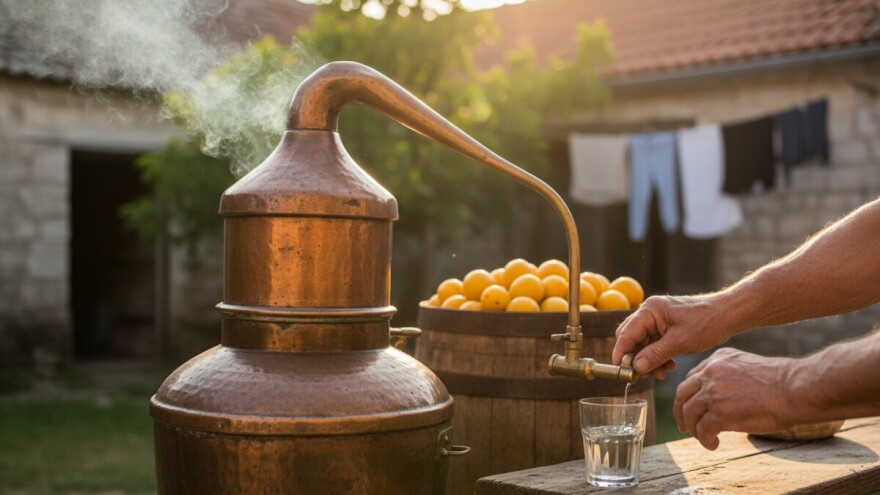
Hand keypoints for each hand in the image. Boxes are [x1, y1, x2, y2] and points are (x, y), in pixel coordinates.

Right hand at [612, 295, 732, 377]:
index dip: (621, 353)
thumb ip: (655, 354)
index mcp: (650, 311)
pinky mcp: (664, 327)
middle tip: (645, 374)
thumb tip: (636, 367)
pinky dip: (657, 356)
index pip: (626, 334)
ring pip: (641, 344)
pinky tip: (668, 366)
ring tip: (662, 372)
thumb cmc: (706, 323)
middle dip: (636, 358)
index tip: (620, 371)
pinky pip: (652, 344)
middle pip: (630, 339)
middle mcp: (649, 313)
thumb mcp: (680, 342)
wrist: (727, 315)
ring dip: (648, 360)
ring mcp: (656, 320)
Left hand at [674, 348, 793, 449]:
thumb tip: (724, 397)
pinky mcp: (720, 413)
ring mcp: (713, 392)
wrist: (795, 389)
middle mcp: (711, 373)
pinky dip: (705, 440)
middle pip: (683, 394)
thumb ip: (730, 377)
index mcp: (718, 359)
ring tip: (702, 438)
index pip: (692, 378)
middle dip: (681, 411)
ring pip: (689, 413)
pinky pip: (703, 429)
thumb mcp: (747, 368)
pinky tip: (713, 444)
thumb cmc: (782, 382)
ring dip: (693, 428)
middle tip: (685, 426)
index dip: (689, 395)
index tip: (691, 406)